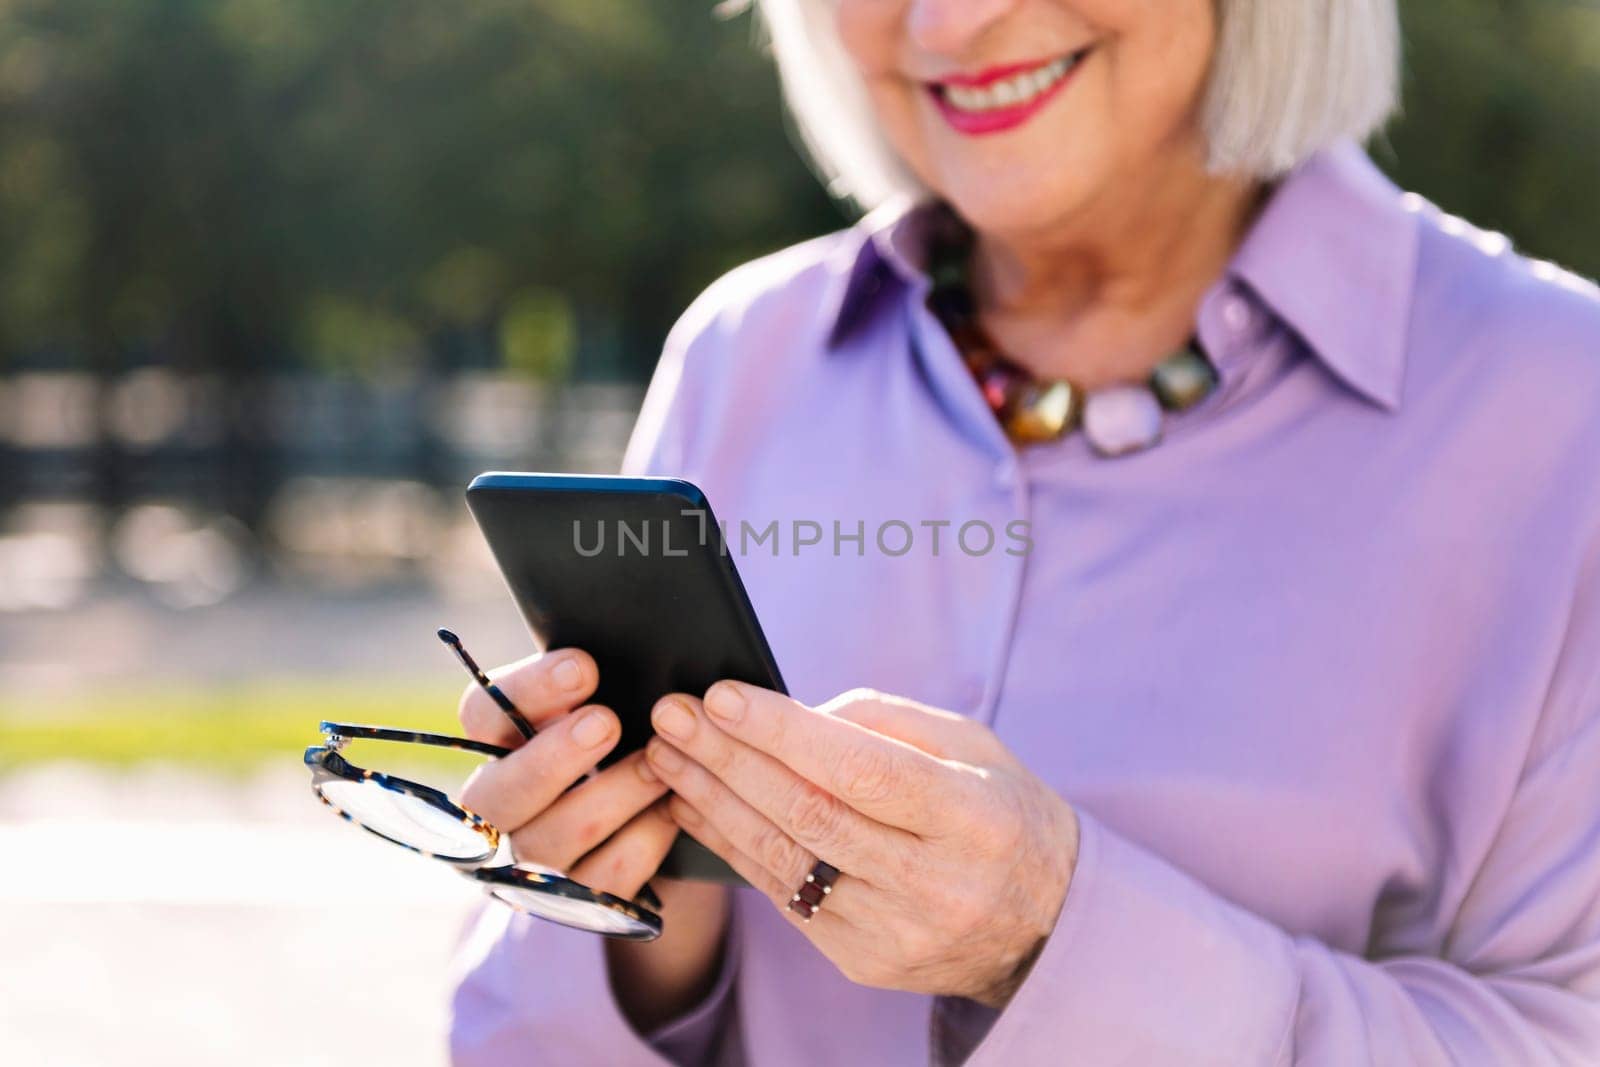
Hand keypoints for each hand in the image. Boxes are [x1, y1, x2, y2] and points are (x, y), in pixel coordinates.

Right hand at [457, 649, 731, 1031]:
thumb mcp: (600, 701)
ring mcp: (531, 862)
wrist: (647, 815)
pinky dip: (642, 840)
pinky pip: (605, 880)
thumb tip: (638, 643)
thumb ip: (592, 683)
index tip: (584, 666)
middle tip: (607, 722)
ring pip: (556, 838)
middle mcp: (496, 809)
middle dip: (554, 756)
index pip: (483, 715)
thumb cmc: (619, 735)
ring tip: (657, 762)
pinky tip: (672, 810)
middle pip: (499, 792)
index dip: (529, 690)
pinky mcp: (577, 902)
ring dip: (611, 795)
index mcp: (493, 744)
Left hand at [644, 684, 1079, 1008]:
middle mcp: (935, 884)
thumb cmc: (998, 809)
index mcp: (973, 818)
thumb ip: (883, 721)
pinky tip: (694, 806)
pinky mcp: (861, 962)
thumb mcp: (971, 746)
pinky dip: (730, 845)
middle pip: (810, 815)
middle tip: (671, 715)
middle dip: (728, 759)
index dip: (785, 733)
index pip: (863, 771)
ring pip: (782, 860)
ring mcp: (895, 932)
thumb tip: (788, 717)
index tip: (721, 695)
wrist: (1041, 922)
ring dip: (712, 802)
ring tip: (665, 755)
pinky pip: (780, 895)